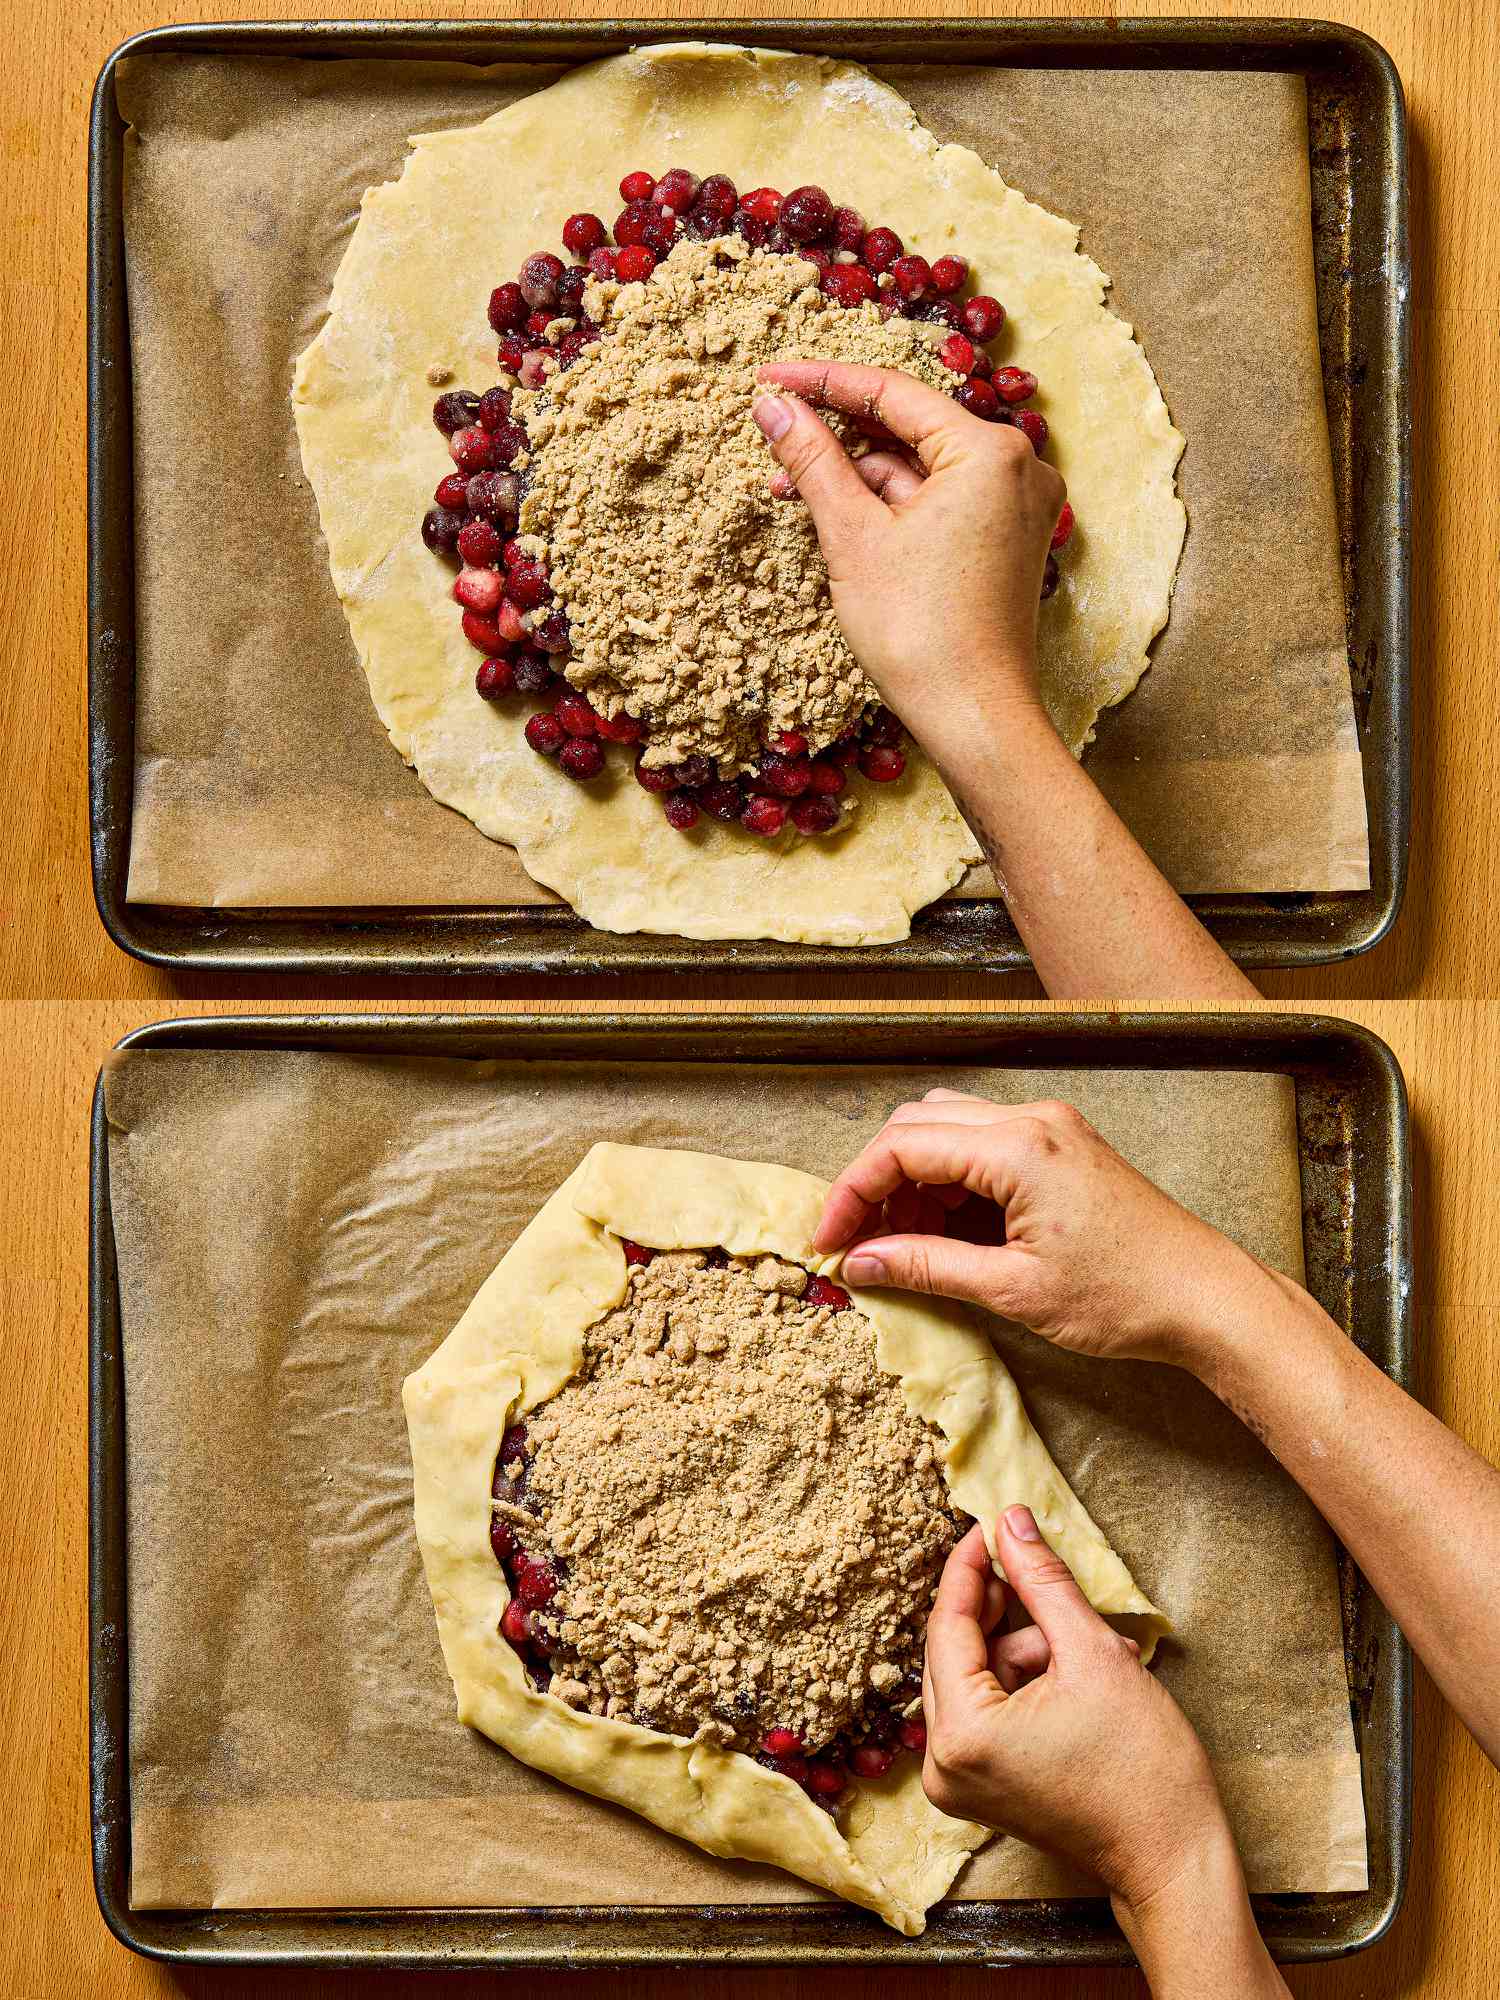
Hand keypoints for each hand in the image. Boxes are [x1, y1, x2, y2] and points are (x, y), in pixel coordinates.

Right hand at [751, 361, 1065, 765]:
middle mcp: (1019, 467)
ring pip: (922, 469)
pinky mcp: (1008, 541)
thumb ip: (814, 460)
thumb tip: (775, 406)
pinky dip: (894, 506)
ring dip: (861, 477)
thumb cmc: (921, 632)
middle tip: (775, 436)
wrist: (974, 716)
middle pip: (910, 429)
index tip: (768, 378)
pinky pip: (942, 502)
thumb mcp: (853, 536)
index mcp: (990, 450)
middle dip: (840, 437)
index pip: (892, 392)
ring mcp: (1019, 506)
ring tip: (796, 490)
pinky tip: (844, 518)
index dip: (822, 382)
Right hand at [814, 1089, 1277, 1368]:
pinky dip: (948, 1183)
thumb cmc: (1126, 1296)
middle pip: (916, 1125)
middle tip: (855, 1242)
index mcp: (1019, 1146)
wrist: (1206, 1298)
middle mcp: (1032, 1120)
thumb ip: (927, 1267)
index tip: (827, 1240)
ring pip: (946, 1130)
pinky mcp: (1061, 1147)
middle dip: (875, 1182)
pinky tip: (940, 1233)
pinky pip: (982, 1146)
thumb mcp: (1013, 1290)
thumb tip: (860, 1263)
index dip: (852, 1193)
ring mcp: (1050, 1129)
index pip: (902, 1146)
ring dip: (911, 1181)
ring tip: (896, 1245)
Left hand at [927, 1510, 1286, 1995]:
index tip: (990, 1525)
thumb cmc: (1142, 1769)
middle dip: (1008, 1612)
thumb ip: (1042, 1581)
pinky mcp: (982, 1788)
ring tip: (1096, 1648)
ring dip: (1030, 1649)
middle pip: (957, 1651)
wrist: (1175, 1859)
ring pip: (978, 1677)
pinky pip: (988, 1709)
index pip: (947, 1624)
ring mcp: (960, 1782)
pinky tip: (1080, 1674)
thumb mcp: (1092, 1653)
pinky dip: (1028, 1682)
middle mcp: (944, 1764)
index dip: (970, 1567)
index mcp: (960, 1734)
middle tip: (1044, 1576)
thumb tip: (1011, 1523)